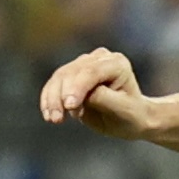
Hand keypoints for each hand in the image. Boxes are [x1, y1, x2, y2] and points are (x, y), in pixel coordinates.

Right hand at [38, 48, 155, 139]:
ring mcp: (85, 64)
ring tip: (53, 119)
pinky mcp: (73, 74)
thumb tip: (83, 95)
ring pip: (60, 76)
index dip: (77, 87)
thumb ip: (103, 99)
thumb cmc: (130, 115)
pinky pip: (55, 83)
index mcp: (117, 64)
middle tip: (57, 119)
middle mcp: (100, 59)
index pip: (91, 71)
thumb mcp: (122, 110)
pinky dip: (49, 98)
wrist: (129, 118)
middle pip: (72, 72)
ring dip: (52, 98)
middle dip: (61, 95)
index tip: (69, 106)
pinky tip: (48, 114)